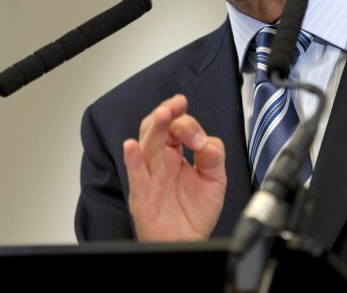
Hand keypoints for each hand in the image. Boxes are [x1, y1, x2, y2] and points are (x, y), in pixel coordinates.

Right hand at [123, 93, 226, 240]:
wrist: (189, 240)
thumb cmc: (196, 211)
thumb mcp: (215, 178)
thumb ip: (214, 157)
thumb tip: (208, 143)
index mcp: (176, 153)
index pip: (177, 127)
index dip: (188, 124)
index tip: (199, 135)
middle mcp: (160, 161)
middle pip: (157, 129)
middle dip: (166, 113)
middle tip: (177, 104)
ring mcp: (150, 176)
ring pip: (146, 146)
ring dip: (153, 128)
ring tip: (162, 115)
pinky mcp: (142, 195)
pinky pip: (136, 175)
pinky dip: (132, 160)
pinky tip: (131, 147)